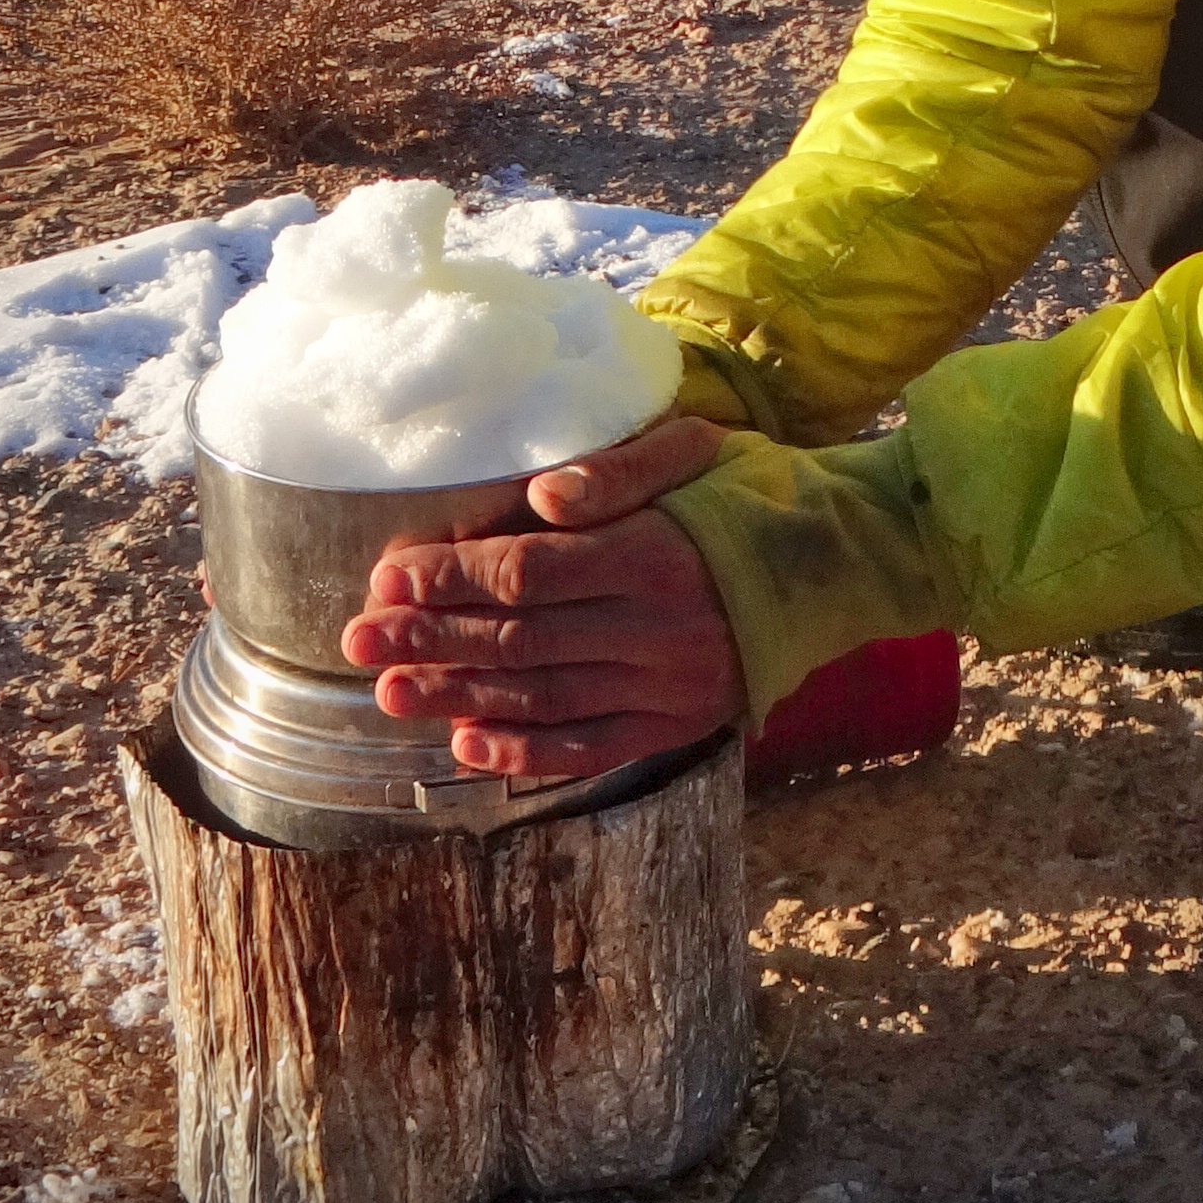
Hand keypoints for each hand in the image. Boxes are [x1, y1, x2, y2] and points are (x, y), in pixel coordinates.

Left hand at [337, 413, 744, 779]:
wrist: (844, 563)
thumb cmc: (753, 493)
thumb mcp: (695, 450)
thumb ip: (617, 472)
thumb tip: (541, 499)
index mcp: (654, 554)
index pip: (531, 572)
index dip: (453, 577)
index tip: (389, 575)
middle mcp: (657, 629)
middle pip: (522, 640)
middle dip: (432, 639)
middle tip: (358, 639)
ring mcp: (667, 686)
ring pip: (544, 698)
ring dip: (459, 696)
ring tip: (389, 691)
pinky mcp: (677, 724)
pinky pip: (590, 747)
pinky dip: (526, 752)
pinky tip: (467, 743)